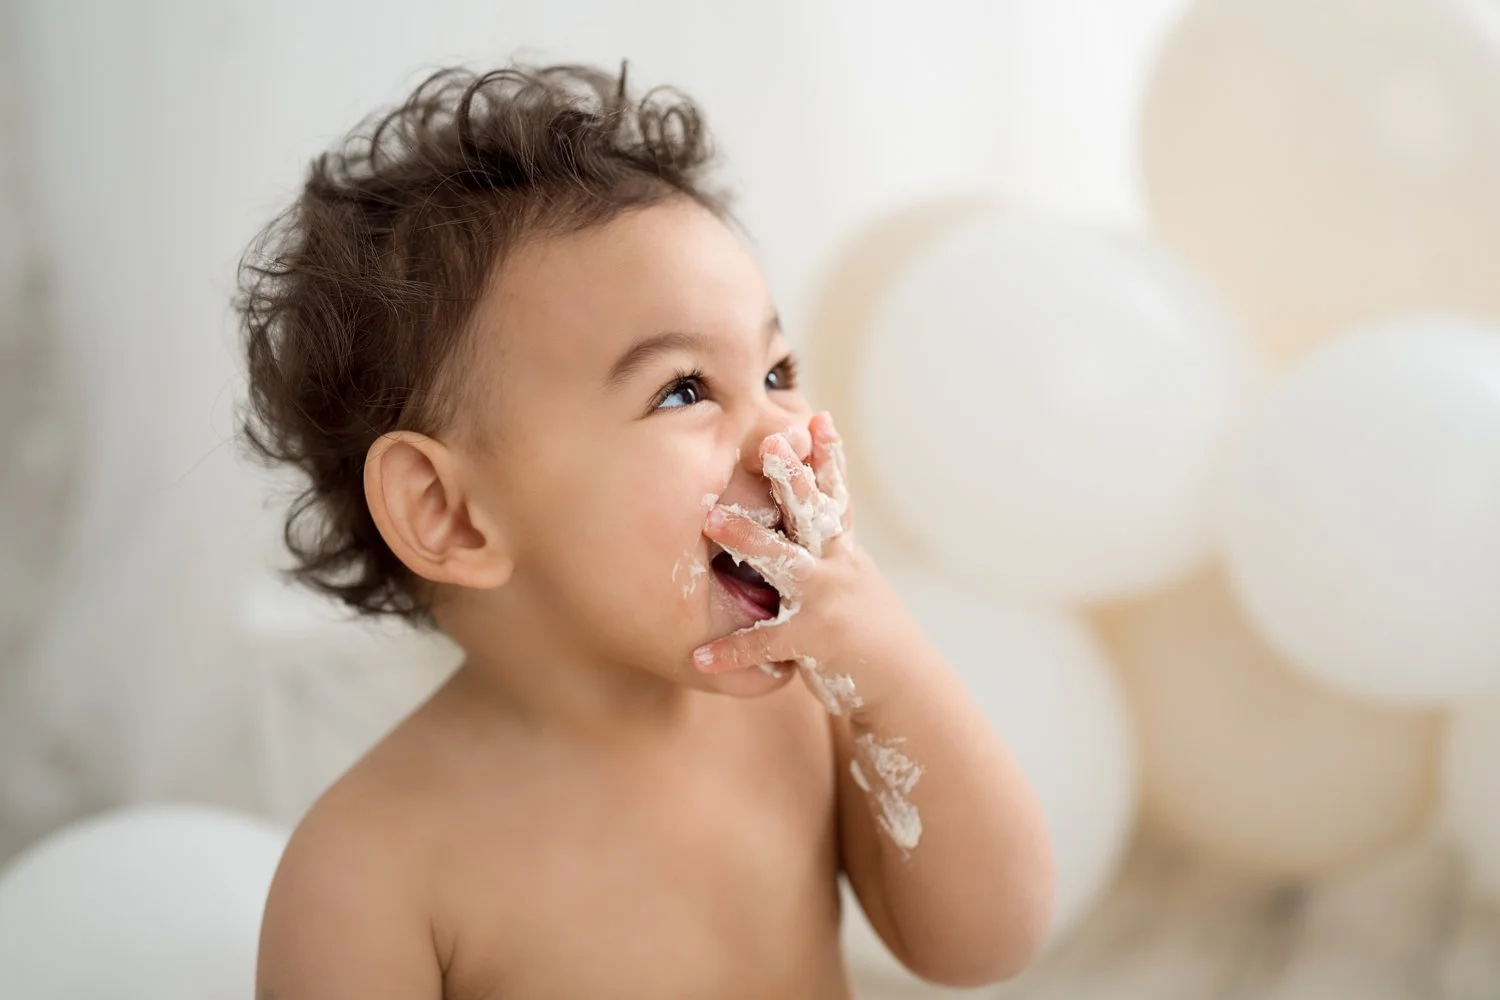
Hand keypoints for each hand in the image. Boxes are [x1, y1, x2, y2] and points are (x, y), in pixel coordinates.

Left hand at [693, 413, 914, 714]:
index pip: (836, 496)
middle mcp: (838, 566)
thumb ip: (826, 544)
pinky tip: (699, 656)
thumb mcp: (851, 577)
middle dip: (793, 478)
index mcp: (843, 550)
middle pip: (814, 513)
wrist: (903, 683)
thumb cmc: (865, 627)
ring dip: (749, 539)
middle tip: (770, 442)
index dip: (829, 457)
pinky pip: (766, 644)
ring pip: (787, 563)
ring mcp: (827, 602)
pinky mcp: (814, 642)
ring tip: (711, 522)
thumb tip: (809, 503)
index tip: (818, 417)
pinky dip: (732, 651)